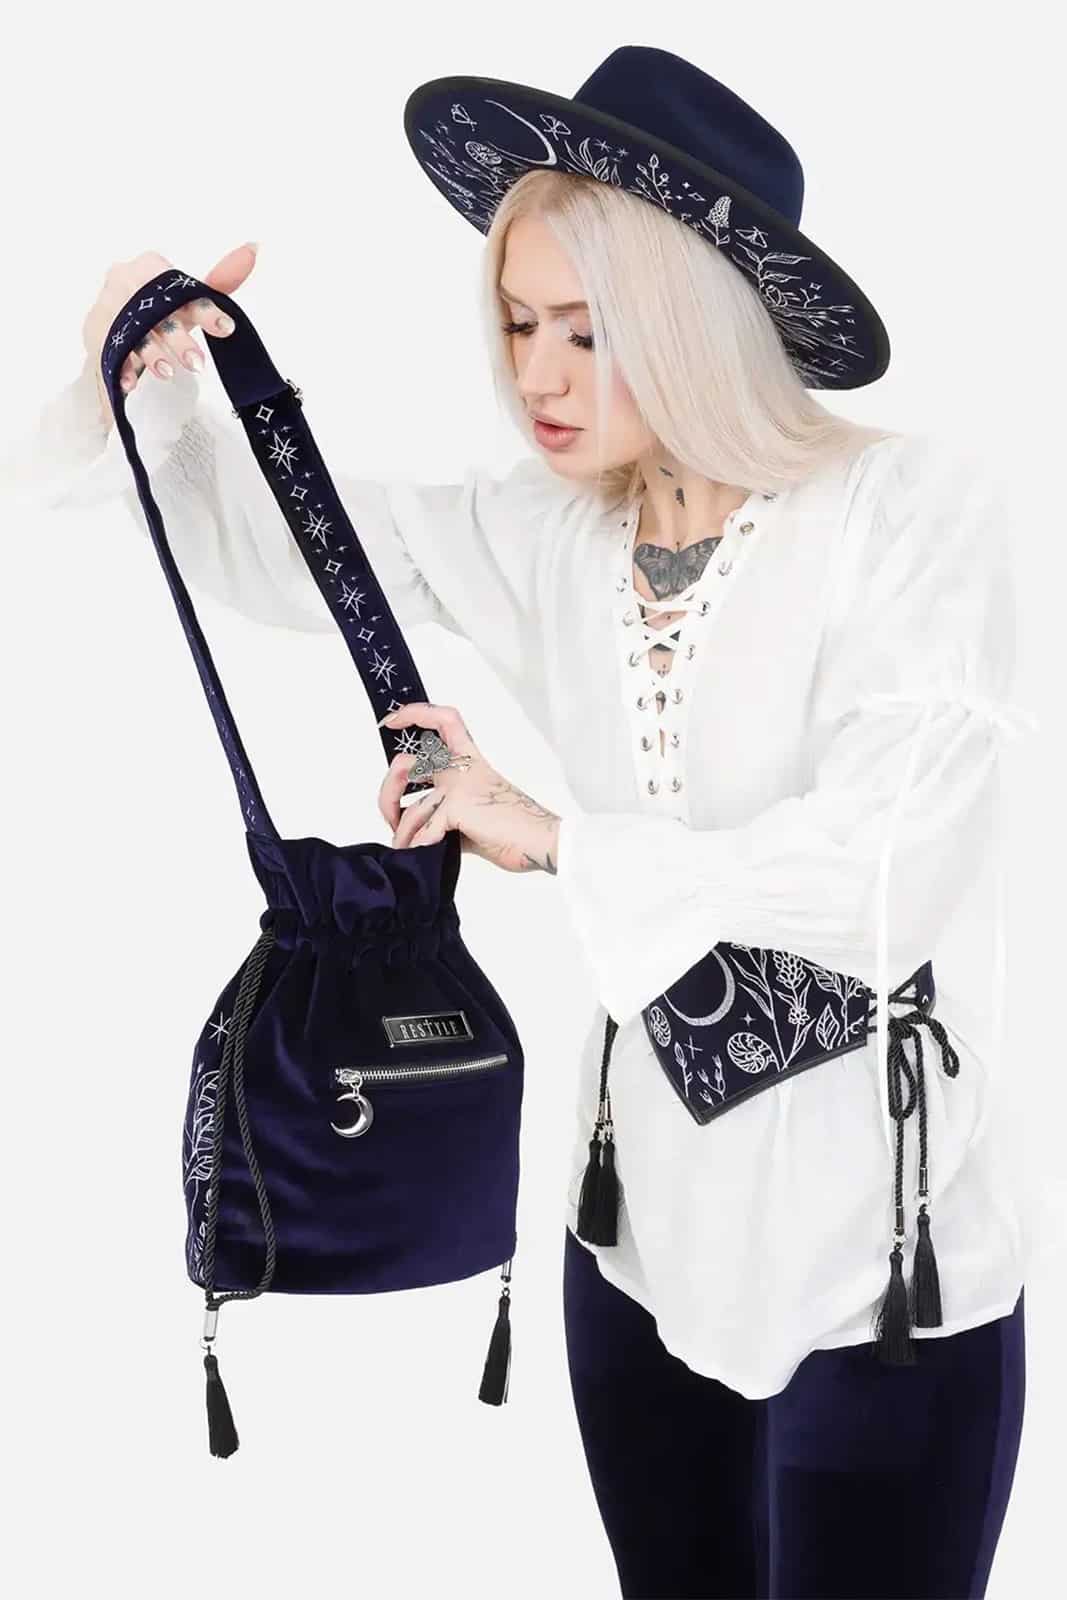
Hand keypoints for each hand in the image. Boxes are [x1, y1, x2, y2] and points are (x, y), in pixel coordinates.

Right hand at [81, 243, 258, 428]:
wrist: (113, 320)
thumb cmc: (159, 305)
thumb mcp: (187, 294)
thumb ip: (220, 279)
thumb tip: (254, 248)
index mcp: (152, 266)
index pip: (182, 289)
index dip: (205, 310)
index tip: (226, 328)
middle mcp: (127, 281)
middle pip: (158, 312)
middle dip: (179, 340)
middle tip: (199, 365)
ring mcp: (109, 306)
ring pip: (134, 331)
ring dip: (152, 354)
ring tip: (168, 373)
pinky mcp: (96, 331)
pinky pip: (110, 350)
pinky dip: (122, 368)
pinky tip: (131, 383)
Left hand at [376, 702, 559, 873]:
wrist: (541, 839)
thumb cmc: (516, 829)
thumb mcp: (476, 813)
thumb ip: (448, 815)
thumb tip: (422, 835)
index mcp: (471, 762)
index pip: (444, 721)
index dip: (416, 714)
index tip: (394, 720)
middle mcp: (462, 769)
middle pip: (407, 763)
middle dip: (388, 790)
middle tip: (389, 812)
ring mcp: (458, 786)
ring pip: (412, 809)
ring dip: (404, 834)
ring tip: (408, 848)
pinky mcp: (457, 806)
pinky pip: (424, 830)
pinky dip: (420, 846)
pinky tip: (426, 853)